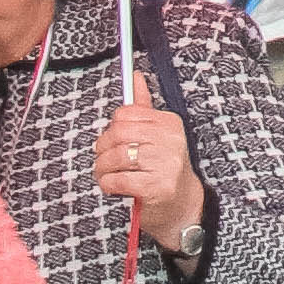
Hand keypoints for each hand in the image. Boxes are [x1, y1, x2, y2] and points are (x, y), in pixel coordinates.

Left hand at [92, 95, 207, 257]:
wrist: (182, 207)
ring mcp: (165, 164)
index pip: (126, 114)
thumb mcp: (158, 136)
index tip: (110, 140)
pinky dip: (108, 184)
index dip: (111, 128)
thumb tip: (135, 76)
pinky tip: (112, 186)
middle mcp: (170, 141)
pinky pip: (118, 180)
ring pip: (116, 157)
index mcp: (169, 124)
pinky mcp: (157, 187)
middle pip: (118, 134)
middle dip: (103, 149)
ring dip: (103, 168)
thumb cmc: (164, 169)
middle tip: (101, 159)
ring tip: (105, 174)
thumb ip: (144, 107)